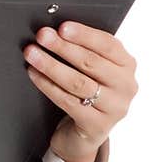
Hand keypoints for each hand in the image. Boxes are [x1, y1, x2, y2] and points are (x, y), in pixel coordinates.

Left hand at [23, 20, 138, 161]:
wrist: (84, 134)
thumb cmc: (87, 94)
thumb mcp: (93, 71)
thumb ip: (84, 51)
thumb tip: (56, 32)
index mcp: (127, 65)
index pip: (108, 45)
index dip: (84, 34)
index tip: (63, 27)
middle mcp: (125, 86)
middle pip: (91, 62)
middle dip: (63, 47)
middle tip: (43, 36)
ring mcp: (113, 108)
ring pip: (78, 82)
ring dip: (52, 65)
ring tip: (33, 54)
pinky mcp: (96, 125)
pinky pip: (67, 101)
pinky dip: (48, 85)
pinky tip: (35, 74)